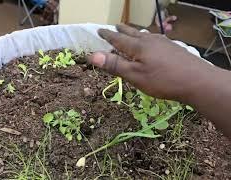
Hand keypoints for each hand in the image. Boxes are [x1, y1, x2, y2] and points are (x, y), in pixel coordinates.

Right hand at [88, 24, 216, 101]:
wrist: (197, 81)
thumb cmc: (162, 80)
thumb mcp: (135, 76)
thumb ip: (115, 65)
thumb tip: (92, 55)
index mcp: (138, 47)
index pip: (118, 39)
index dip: (108, 36)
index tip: (99, 30)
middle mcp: (150, 41)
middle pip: (132, 33)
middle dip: (122, 30)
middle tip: (115, 26)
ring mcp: (163, 43)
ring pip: (145, 34)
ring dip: (135, 32)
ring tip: (132, 32)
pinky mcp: (173, 48)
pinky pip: (155, 39)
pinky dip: (148, 38)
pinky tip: (153, 42)